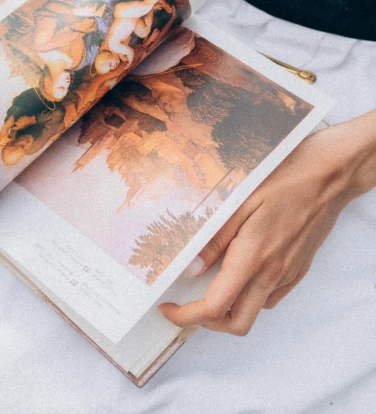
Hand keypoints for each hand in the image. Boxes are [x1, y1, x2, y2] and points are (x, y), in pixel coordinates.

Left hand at [159, 112, 375, 335]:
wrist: (330, 174)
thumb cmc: (286, 177)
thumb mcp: (240, 200)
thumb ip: (215, 238)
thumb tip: (191, 267)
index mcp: (252, 256)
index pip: (214, 306)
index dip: (186, 314)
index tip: (168, 307)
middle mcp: (272, 273)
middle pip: (236, 323)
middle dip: (207, 322)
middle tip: (187, 301)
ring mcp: (288, 274)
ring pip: (255, 310)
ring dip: (230, 306)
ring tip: (211, 279)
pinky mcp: (299, 269)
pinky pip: (271, 295)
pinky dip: (250, 293)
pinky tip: (240, 267)